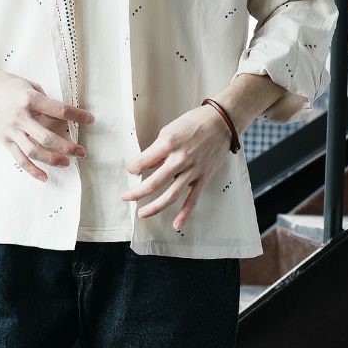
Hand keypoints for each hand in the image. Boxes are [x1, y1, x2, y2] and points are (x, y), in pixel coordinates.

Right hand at [0, 64, 94, 182]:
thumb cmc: (6, 84)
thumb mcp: (28, 84)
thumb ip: (44, 99)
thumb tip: (58, 114)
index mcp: (29, 99)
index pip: (58, 110)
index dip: (77, 116)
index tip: (91, 119)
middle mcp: (21, 117)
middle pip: (47, 137)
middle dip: (68, 146)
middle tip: (82, 151)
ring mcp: (12, 130)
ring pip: (34, 151)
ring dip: (52, 160)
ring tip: (68, 163)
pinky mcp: (5, 140)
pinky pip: (19, 159)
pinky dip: (32, 170)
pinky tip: (45, 177)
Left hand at [120, 103, 233, 230]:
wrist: (222, 122)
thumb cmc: (194, 122)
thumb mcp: (170, 129)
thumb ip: (158, 149)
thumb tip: (146, 165)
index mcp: (168, 144)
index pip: (143, 162)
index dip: (132, 168)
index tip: (130, 169)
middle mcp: (179, 159)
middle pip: (153, 183)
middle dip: (136, 193)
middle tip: (125, 197)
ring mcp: (192, 171)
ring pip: (171, 195)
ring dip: (154, 207)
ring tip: (141, 214)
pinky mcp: (203, 177)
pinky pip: (193, 199)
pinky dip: (185, 214)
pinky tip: (176, 225)